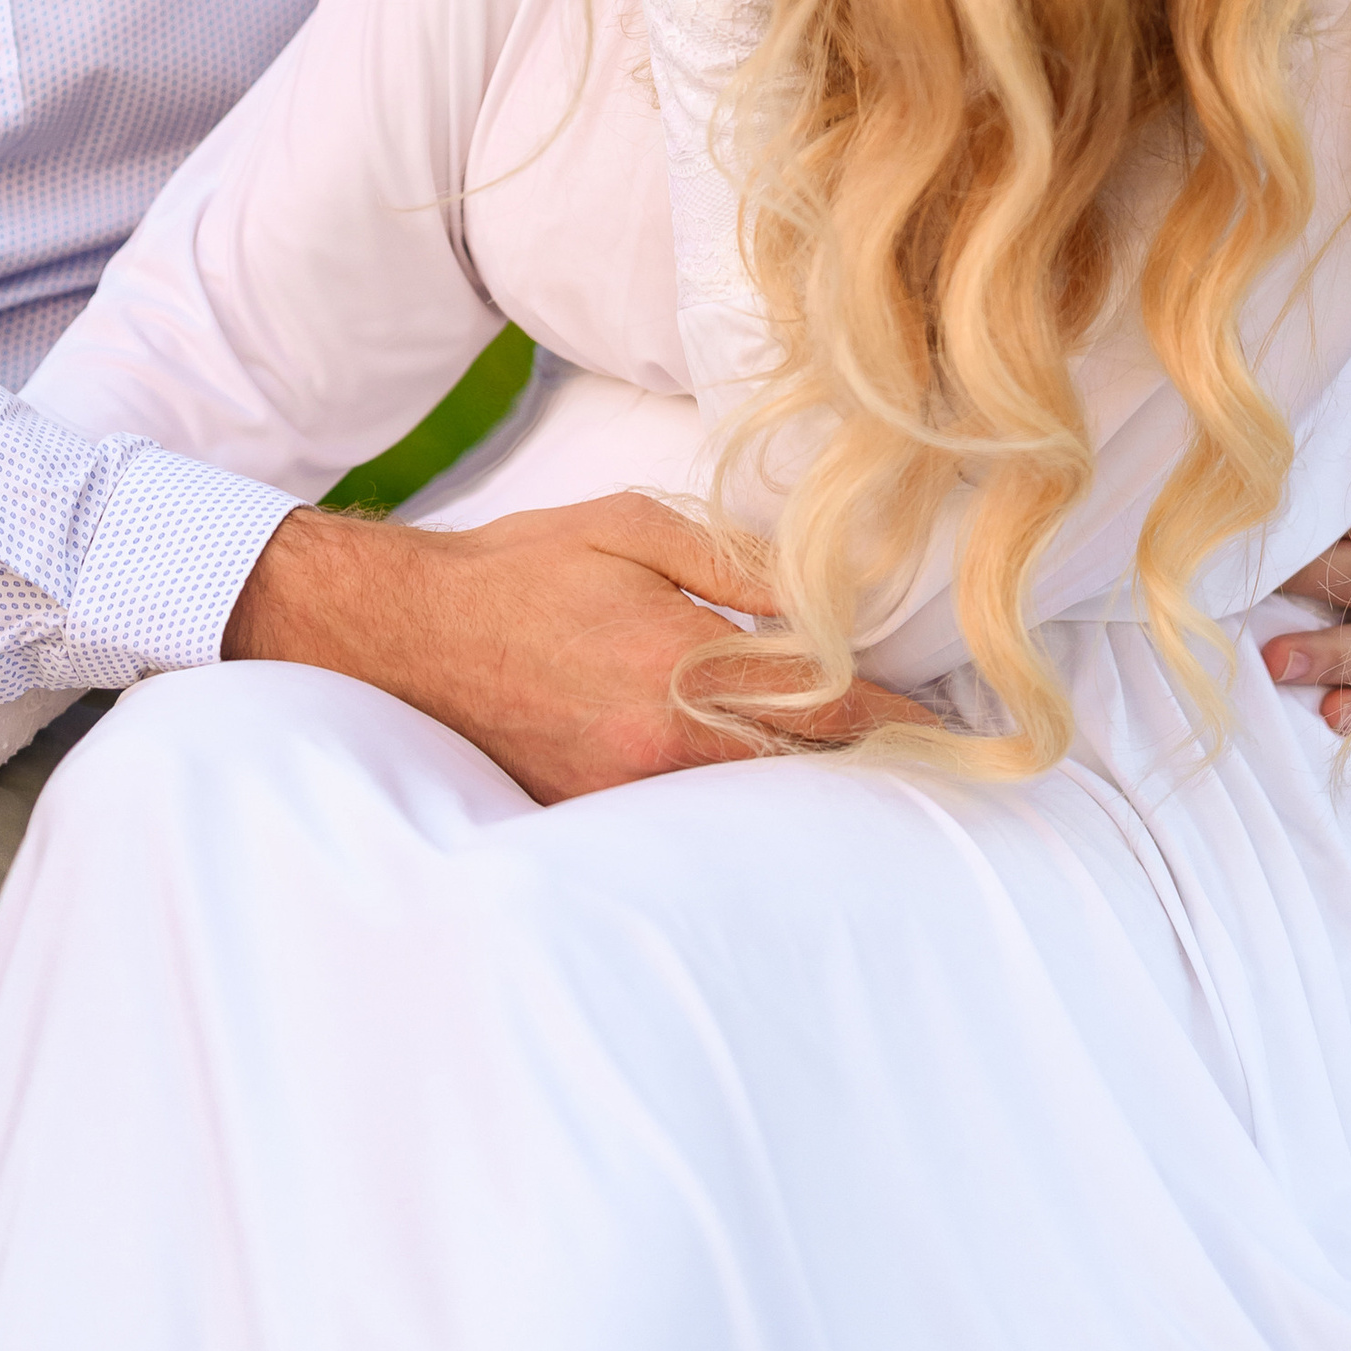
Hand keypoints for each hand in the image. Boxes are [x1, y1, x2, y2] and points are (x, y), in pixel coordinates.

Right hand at [223, 491, 930, 802]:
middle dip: (855, 768)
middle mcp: (657, 746)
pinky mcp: (582, 817)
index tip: (946, 726)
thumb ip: (733, 563)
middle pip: (793, 776)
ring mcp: (618, 795)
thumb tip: (821, 594)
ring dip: (791, 794)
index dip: (892, 717)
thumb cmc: (522, 567)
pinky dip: (717, 812)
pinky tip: (743, 795)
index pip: (818, 704)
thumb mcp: (634, 527)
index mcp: (680, 665)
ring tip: (848, 780)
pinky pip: (674, 822)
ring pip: (738, 808)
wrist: (404, 632)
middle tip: (919, 759)